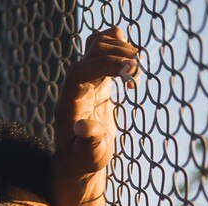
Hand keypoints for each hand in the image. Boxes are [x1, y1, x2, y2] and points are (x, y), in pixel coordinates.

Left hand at [55, 26, 139, 178]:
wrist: (81, 157)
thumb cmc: (84, 159)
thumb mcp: (88, 155)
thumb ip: (88, 141)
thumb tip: (82, 126)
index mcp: (69, 102)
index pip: (79, 71)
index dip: (105, 64)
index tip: (131, 70)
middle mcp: (75, 86)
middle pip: (91, 51)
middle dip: (119, 55)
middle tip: (137, 76)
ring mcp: (86, 78)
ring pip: (98, 43)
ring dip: (122, 48)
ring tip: (136, 72)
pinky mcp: (97, 77)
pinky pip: (104, 48)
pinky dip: (120, 46)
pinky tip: (131, 64)